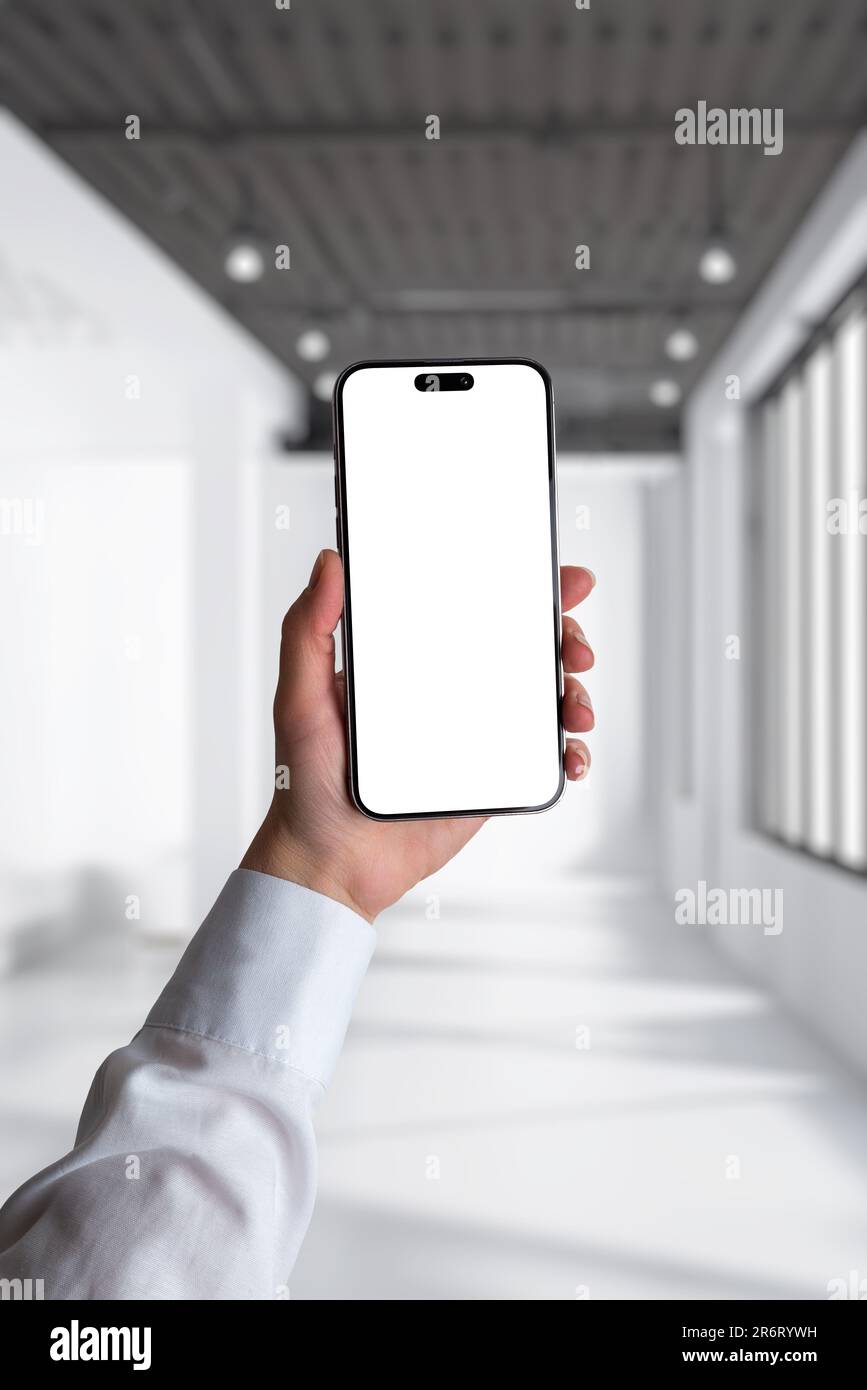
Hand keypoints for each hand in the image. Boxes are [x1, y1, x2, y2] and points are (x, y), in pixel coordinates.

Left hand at [241, 549, 594, 921]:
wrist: (331, 865)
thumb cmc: (306, 784)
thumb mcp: (299, 698)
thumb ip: (307, 631)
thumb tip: (329, 563)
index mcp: (410, 661)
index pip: (472, 607)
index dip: (520, 586)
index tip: (554, 575)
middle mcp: (447, 691)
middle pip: (522, 647)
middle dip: (564, 636)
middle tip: (573, 645)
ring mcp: (474, 734)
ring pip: (542, 698)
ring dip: (575, 692)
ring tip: (575, 706)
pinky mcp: (489, 777)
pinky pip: (542, 757)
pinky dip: (570, 751)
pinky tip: (571, 753)